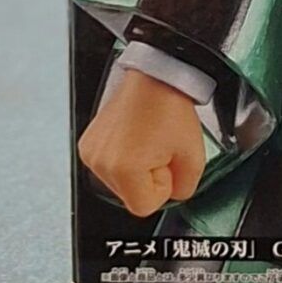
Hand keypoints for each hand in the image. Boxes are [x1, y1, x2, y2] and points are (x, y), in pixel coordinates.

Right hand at [78, 67, 207, 216]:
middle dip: (149, 178)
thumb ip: (185, 188)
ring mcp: (91, 152)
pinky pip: (109, 167)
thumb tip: (173, 194)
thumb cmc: (170, 107)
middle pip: (130, 196)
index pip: (144, 207)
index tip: (167, 161)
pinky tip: (134, 138)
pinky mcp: (88, 144)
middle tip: (159, 147)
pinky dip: (123, 158)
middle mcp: (100, 162)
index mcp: (123, 168)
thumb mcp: (193, 156)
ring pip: (119, 183)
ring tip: (147, 139)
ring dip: (136, 168)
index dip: (162, 187)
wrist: (156, 76)